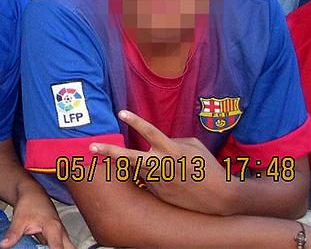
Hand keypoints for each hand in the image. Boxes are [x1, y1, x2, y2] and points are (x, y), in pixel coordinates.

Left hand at [1, 202, 73, 248]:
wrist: (32, 192)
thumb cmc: (29, 202)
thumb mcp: (19, 219)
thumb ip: (13, 233)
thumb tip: (4, 244)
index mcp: (53, 228)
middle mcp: (61, 232)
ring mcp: (61, 234)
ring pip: (68, 247)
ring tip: (41, 247)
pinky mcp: (58, 235)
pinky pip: (61, 246)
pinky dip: (55, 248)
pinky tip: (44, 247)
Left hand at [90, 110, 231, 215]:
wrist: (219, 198)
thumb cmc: (209, 168)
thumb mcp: (194, 146)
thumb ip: (174, 139)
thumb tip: (159, 141)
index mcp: (171, 149)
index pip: (149, 132)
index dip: (135, 121)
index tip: (121, 113)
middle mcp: (161, 165)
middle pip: (129, 157)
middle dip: (109, 152)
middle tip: (91, 147)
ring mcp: (158, 181)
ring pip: (137, 169)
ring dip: (136, 165)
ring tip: (156, 164)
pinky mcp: (158, 194)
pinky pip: (147, 180)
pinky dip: (151, 177)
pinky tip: (169, 179)